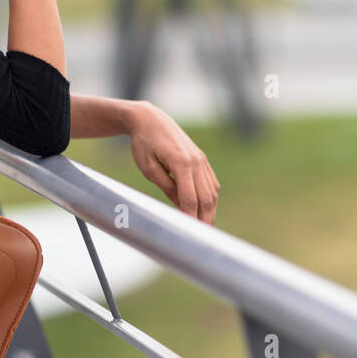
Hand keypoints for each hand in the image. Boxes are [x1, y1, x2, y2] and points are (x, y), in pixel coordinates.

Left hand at [126, 102, 218, 224]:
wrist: (151, 119)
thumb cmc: (144, 144)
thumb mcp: (149, 168)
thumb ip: (166, 187)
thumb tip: (180, 206)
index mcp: (181, 162)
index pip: (189, 198)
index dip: (190, 217)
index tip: (188, 232)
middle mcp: (196, 161)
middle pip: (206, 197)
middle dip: (204, 219)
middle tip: (201, 237)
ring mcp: (202, 159)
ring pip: (212, 191)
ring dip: (210, 210)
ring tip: (205, 228)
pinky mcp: (202, 159)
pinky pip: (211, 182)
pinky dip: (211, 198)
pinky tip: (206, 210)